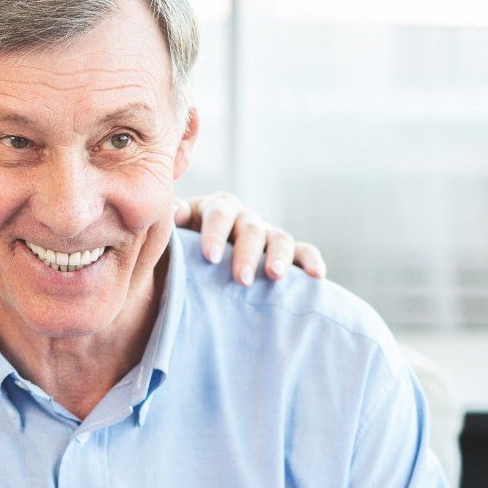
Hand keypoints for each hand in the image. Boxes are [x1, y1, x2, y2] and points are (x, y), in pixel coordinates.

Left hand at [174, 192, 326, 284]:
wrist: (195, 267)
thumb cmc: (179, 252)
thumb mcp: (171, 236)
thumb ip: (170, 224)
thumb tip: (171, 215)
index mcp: (215, 209)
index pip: (218, 213)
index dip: (215, 233)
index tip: (210, 257)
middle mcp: (244, 218)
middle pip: (250, 227)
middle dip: (246, 253)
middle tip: (241, 278)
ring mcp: (266, 234)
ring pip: (279, 238)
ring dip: (278, 256)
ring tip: (274, 277)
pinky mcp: (286, 253)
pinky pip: (303, 252)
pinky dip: (311, 261)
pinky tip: (317, 276)